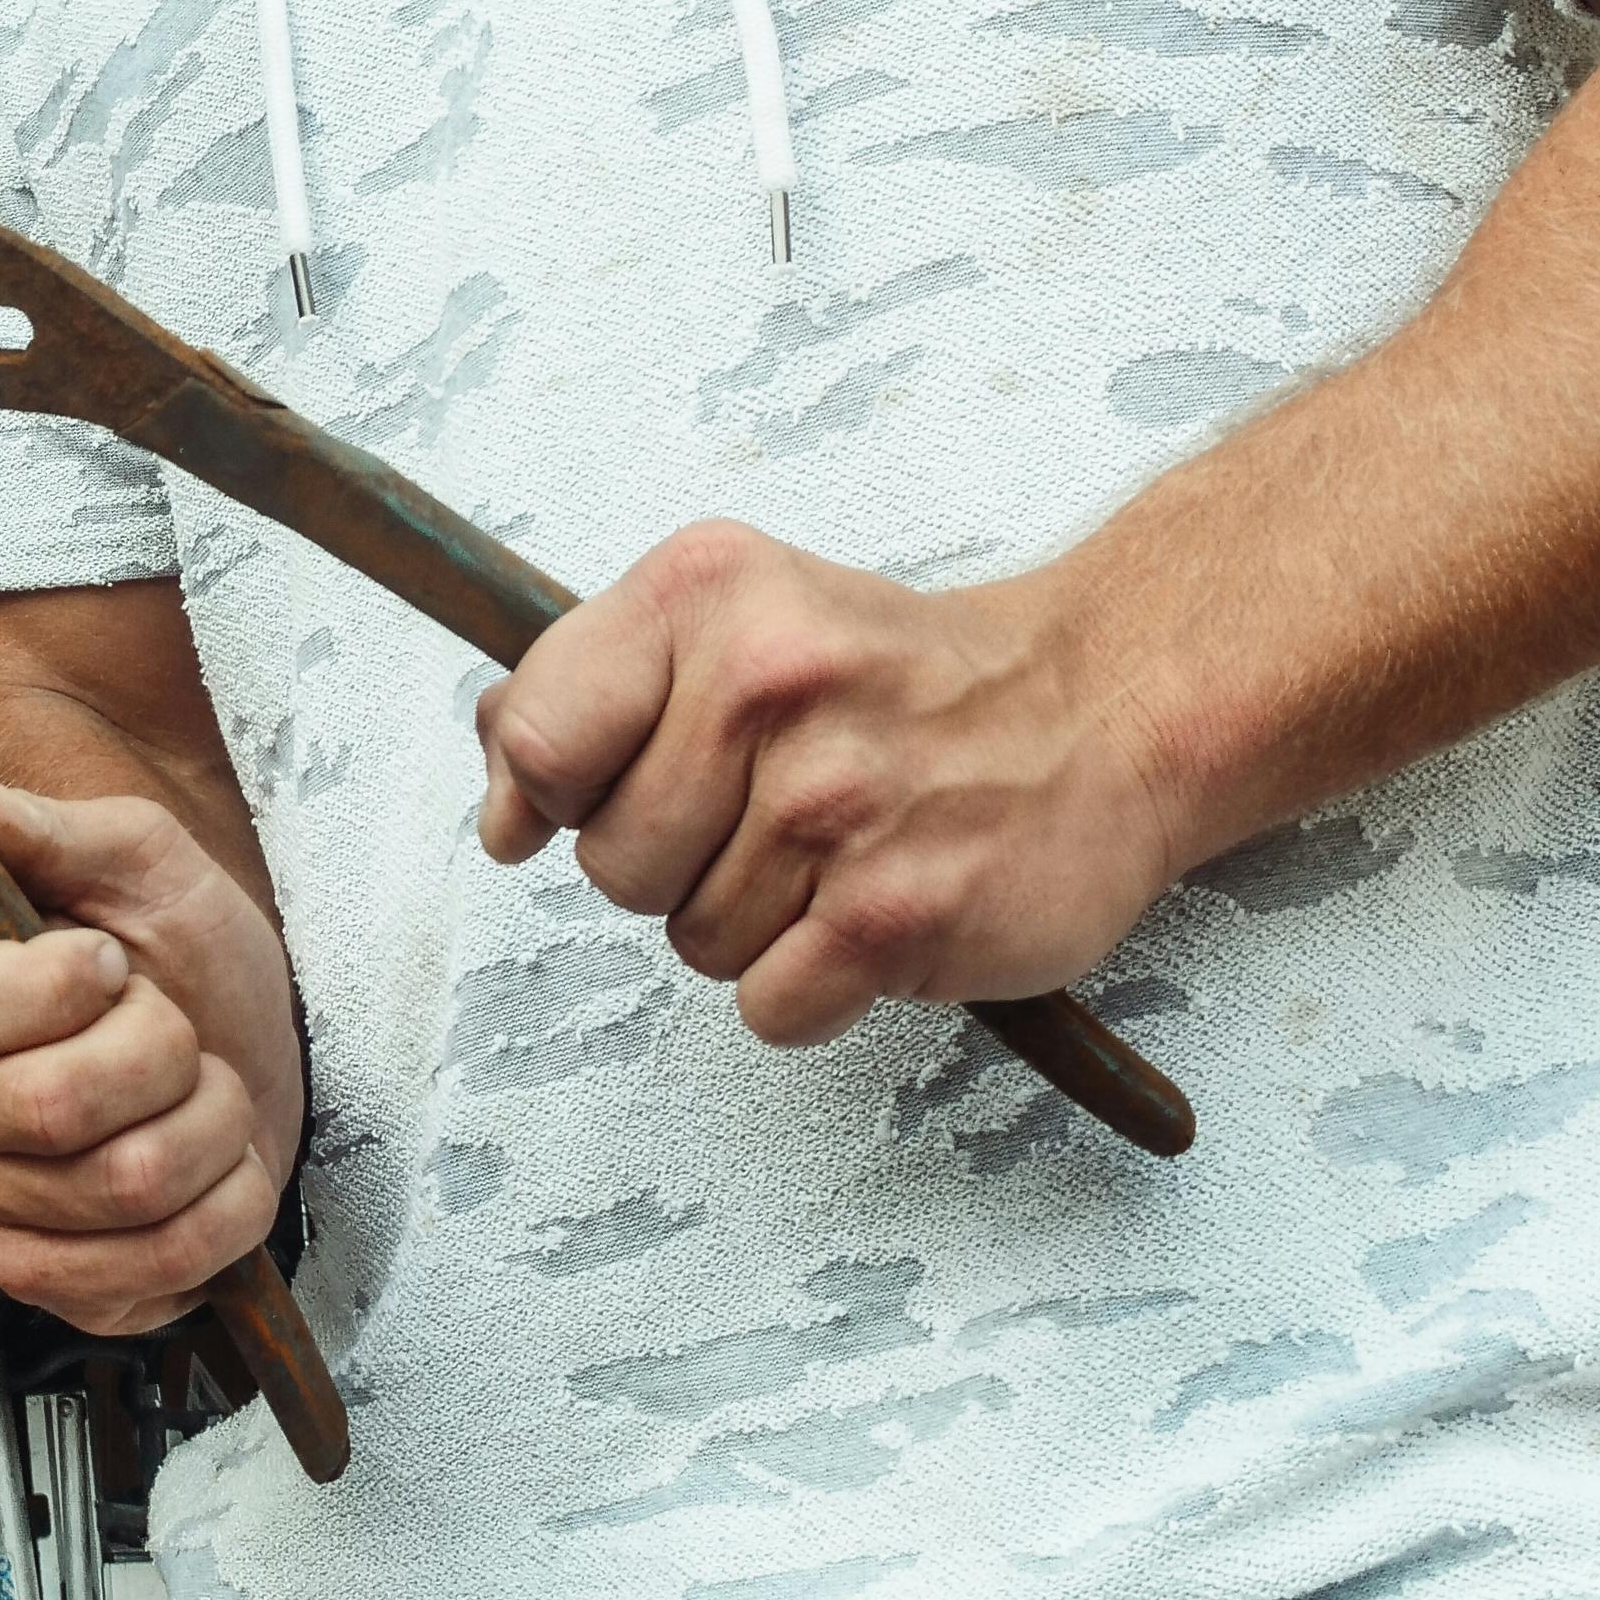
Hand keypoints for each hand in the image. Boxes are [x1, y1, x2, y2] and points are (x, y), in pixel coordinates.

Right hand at [0, 743, 302, 1336]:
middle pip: (47, 1110)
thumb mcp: (122, 852)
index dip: (54, 988)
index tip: (105, 959)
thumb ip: (21, 819)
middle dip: (159, 1055)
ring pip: (118, 1190)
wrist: (230, 1014)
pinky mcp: (52, 1276)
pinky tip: (208, 1169)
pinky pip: (144, 1277)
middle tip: (171, 1028)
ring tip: (198, 1093)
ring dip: (206, 1131)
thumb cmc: (166, 931)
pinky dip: (218, 1217)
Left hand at [473, 519, 1185, 1044]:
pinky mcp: (896, 914)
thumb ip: (585, 694)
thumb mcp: (729, 620)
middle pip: (613, 863)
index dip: (557, 794)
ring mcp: (835, 803)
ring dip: (756, 923)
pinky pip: (767, 1006)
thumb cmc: (892, 679)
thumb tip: (500, 809)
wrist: (1098, 708)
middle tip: (774, 810)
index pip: (538, 741)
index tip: (610, 791)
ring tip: (839, 852)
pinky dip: (813, 984)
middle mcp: (767, 686)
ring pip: (691, 942)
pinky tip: (872, 911)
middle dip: (677, 862)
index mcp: (704, 594)